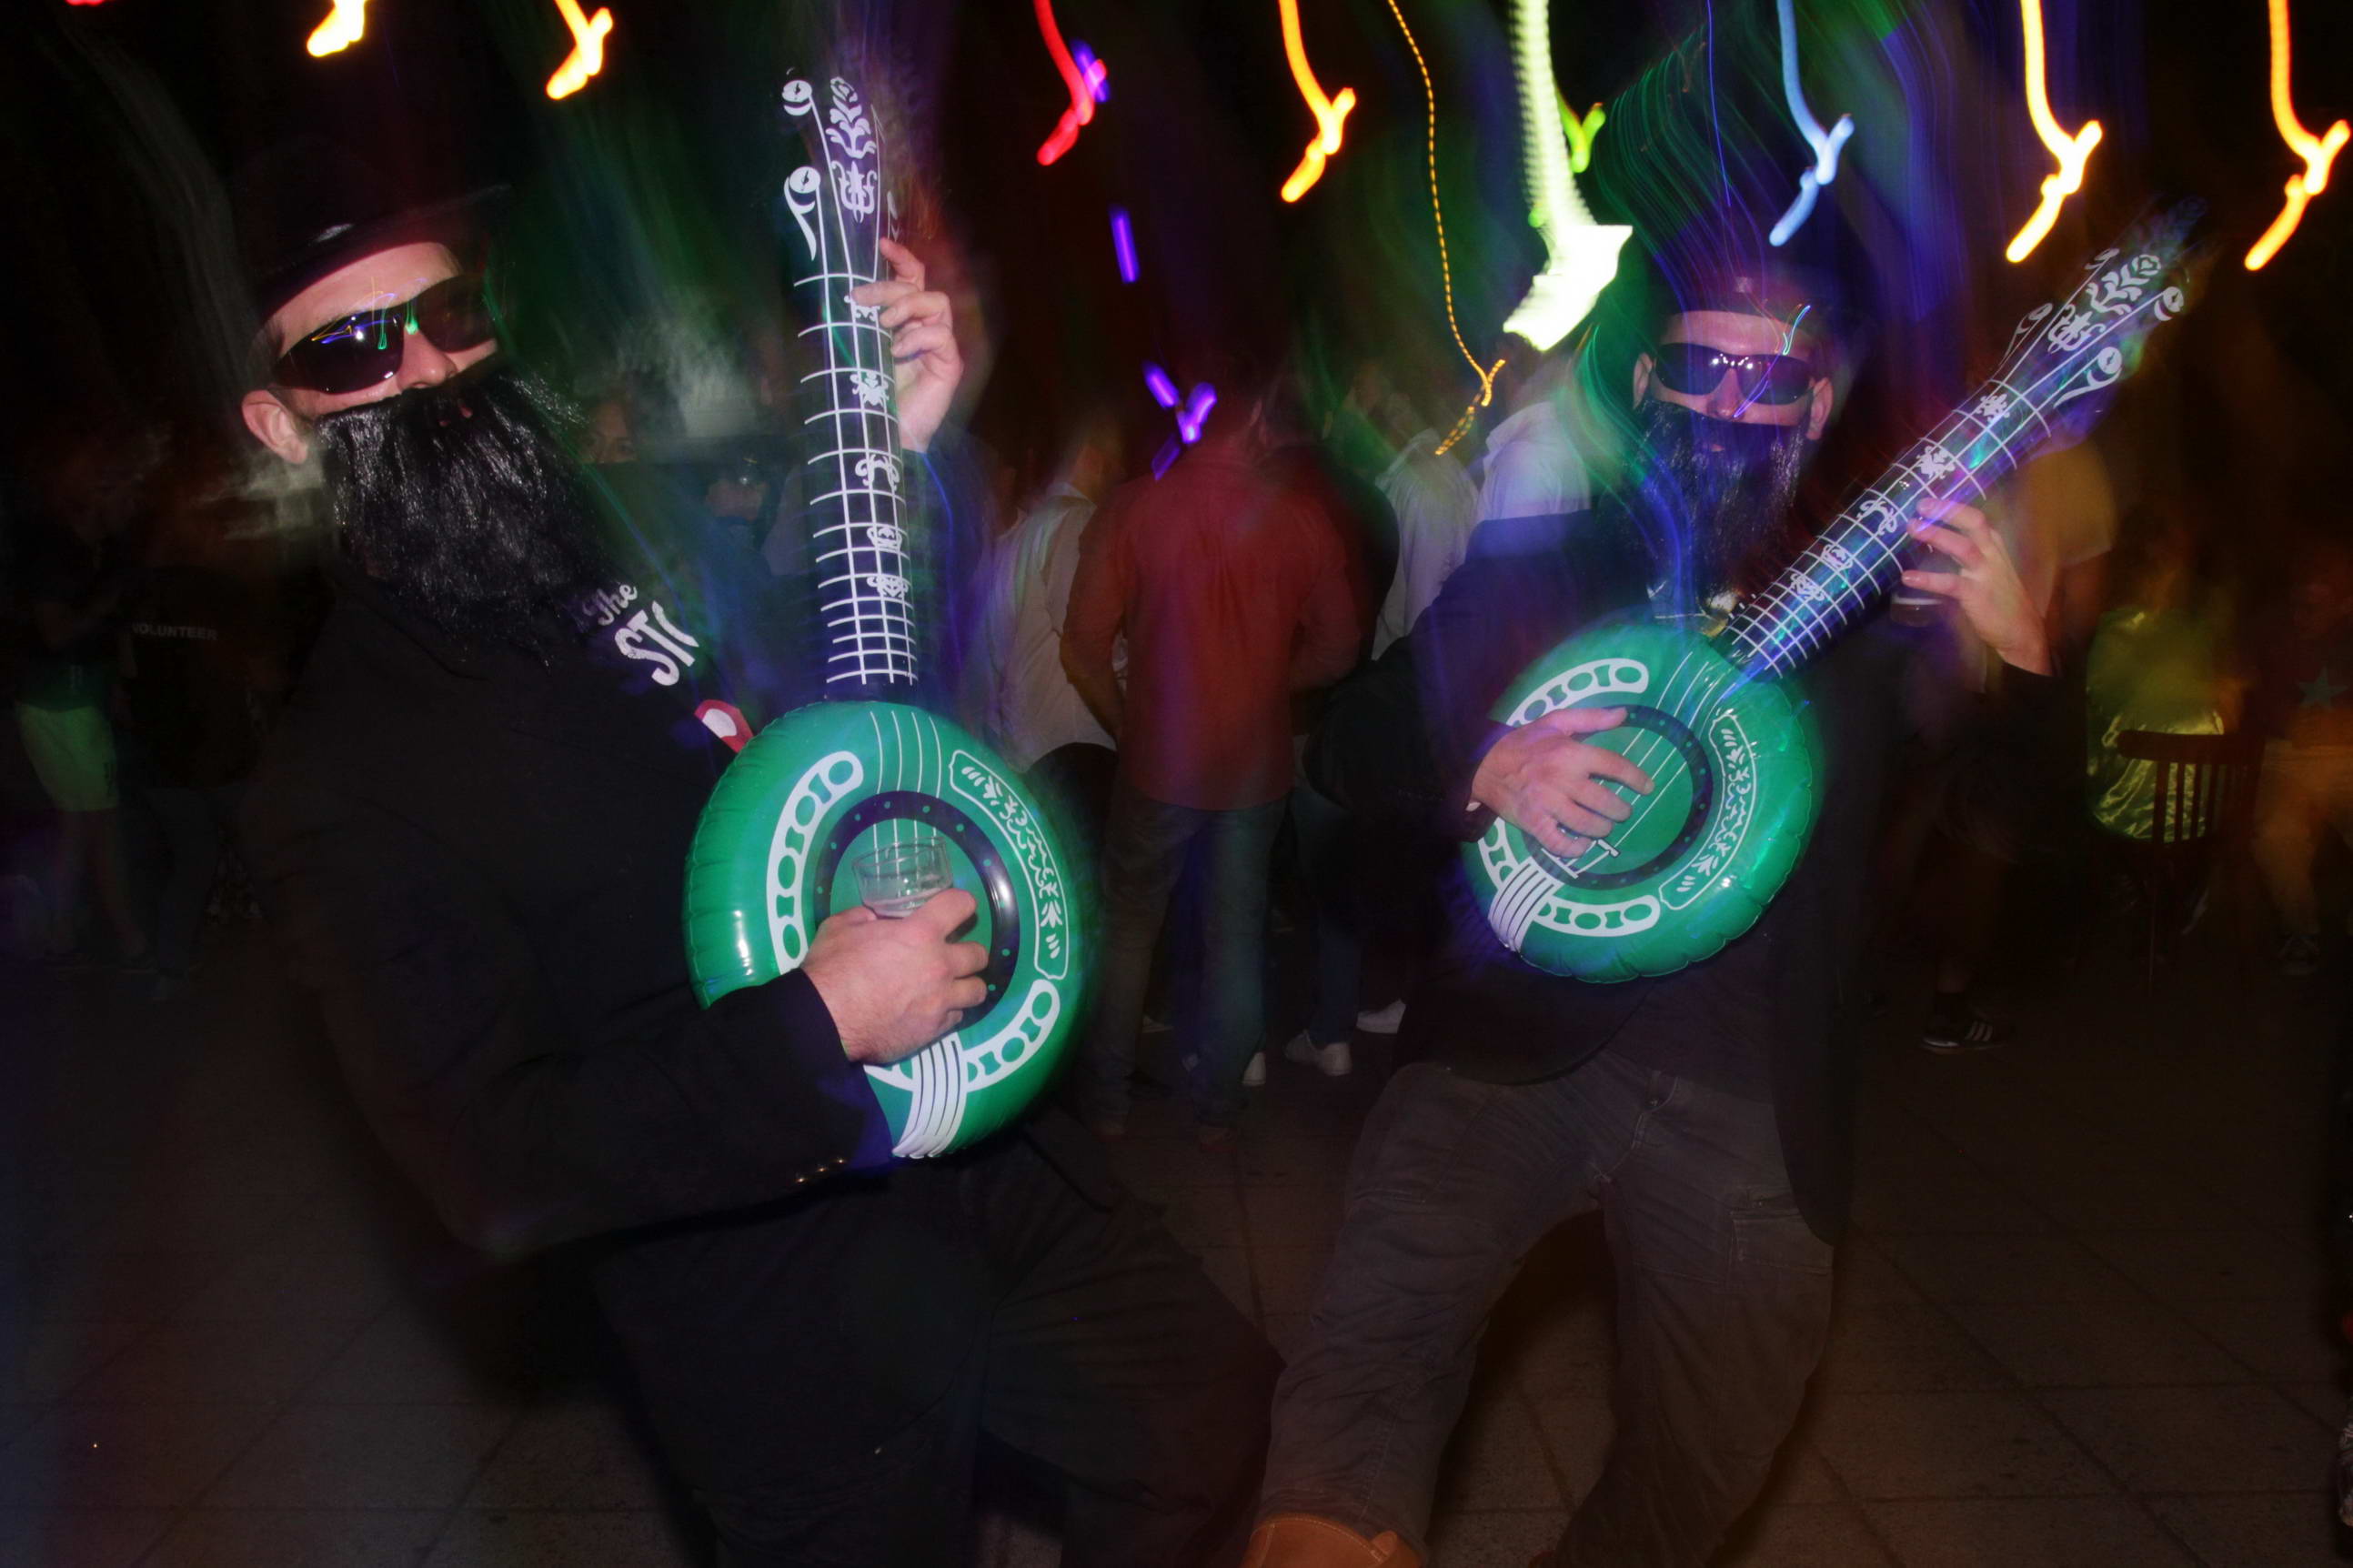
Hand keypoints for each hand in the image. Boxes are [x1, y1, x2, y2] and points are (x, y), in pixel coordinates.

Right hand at [801, 889, 987, 1064]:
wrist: (826, 1020)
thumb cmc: (832, 969)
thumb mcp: (840, 927)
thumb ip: (864, 917)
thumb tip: (874, 919)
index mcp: (920, 933)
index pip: (960, 905)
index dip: (961, 903)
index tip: (957, 907)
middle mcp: (940, 965)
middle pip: (979, 953)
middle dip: (969, 951)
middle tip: (952, 954)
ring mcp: (941, 1000)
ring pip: (978, 990)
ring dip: (967, 984)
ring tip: (953, 986)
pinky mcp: (935, 1029)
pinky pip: (957, 1017)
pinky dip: (949, 1011)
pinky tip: (934, 1009)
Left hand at [850, 238, 962, 454]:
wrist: (884, 433)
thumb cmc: (869, 395)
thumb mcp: (859, 348)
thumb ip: (859, 323)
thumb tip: (841, 295)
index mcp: (905, 321)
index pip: (912, 279)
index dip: (902, 259)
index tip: (881, 244)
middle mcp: (925, 328)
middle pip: (919, 287)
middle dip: (890, 287)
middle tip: (861, 299)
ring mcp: (940, 346)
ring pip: (937, 302)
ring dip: (907, 307)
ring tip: (883, 325)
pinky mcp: (949, 364)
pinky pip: (941, 334)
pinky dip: (917, 337)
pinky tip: (897, 351)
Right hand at [1469, 706, 1652, 857]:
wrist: (1484, 764)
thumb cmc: (1524, 743)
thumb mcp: (1555, 721)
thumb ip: (1590, 717)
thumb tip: (1624, 714)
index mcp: (1570, 753)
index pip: (1613, 766)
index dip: (1635, 778)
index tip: (1648, 787)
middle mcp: (1562, 779)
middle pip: (1604, 801)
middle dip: (1620, 810)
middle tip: (1623, 812)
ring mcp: (1547, 804)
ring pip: (1586, 825)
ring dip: (1602, 829)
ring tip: (1605, 826)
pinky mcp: (1533, 822)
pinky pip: (1560, 843)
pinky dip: (1575, 849)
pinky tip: (1582, 846)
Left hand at [1899, 500, 2050, 674]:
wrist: (2021, 631)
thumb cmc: (2000, 598)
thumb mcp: (1989, 568)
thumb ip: (1967, 553)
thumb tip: (1933, 538)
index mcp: (1995, 546)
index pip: (1977, 518)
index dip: (1953, 506)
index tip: (1930, 499)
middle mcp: (1993, 555)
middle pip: (1974, 523)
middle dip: (1948, 511)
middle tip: (1921, 504)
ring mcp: (1986, 574)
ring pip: (1963, 547)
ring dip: (1937, 535)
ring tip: (1912, 527)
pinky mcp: (1977, 596)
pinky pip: (1950, 584)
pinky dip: (1928, 579)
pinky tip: (1908, 577)